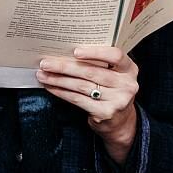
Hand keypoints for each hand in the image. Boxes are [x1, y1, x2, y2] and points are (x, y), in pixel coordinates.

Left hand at [38, 46, 139, 164]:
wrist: (120, 121)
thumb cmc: (110, 90)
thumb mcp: (112, 75)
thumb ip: (98, 63)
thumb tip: (63, 52)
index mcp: (129, 69)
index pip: (116, 56)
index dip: (95, 52)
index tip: (75, 51)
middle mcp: (127, 84)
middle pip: (91, 72)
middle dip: (64, 67)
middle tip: (45, 63)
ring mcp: (118, 100)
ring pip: (81, 86)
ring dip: (58, 79)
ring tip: (42, 75)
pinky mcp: (105, 112)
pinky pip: (77, 99)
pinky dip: (61, 92)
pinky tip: (50, 87)